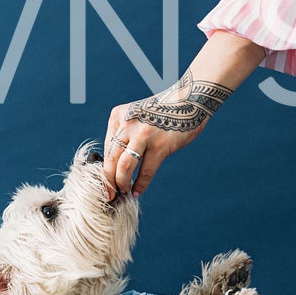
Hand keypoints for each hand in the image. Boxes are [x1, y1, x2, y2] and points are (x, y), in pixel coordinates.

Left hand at [101, 71, 233, 200]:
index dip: (105, 169)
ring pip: (124, 167)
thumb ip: (125, 135)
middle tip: (108, 195)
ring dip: (121, 184)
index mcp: (118, 116)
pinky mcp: (160, 145)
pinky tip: (137, 191)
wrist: (190, 99)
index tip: (106, 182)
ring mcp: (143, 135)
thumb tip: (117, 166)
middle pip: (111, 159)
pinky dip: (140, 185)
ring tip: (123, 192)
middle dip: (108, 181)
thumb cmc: (164, 111)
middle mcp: (127, 124)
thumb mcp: (137, 116)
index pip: (106, 149)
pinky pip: (145, 171)